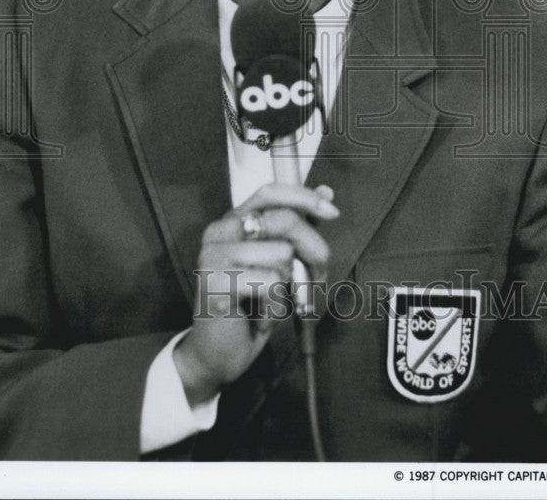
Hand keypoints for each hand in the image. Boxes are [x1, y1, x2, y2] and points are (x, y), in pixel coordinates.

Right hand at [173, 183, 338, 406]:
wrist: (214, 354)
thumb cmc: (248, 307)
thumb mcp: (276, 262)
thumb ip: (297, 227)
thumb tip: (325, 193)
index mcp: (232, 222)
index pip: (270, 192)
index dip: (304, 197)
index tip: (331, 212)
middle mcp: (219, 232)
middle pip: (284, 220)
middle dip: (314, 249)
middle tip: (318, 277)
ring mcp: (214, 256)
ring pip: (282, 254)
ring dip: (290, 285)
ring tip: (274, 302)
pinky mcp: (217, 282)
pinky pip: (272, 283)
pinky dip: (276, 305)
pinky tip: (260, 316)